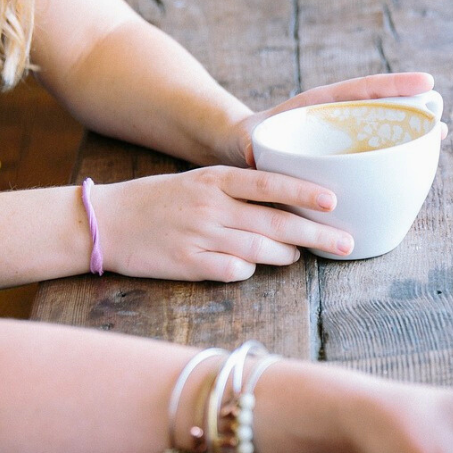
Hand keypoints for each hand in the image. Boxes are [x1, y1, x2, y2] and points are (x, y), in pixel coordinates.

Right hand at [96, 167, 354, 281]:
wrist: (106, 221)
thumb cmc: (159, 201)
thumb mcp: (199, 182)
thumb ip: (239, 191)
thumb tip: (287, 206)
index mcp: (215, 180)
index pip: (269, 184)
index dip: (304, 193)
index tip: (334, 200)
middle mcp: (211, 207)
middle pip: (275, 223)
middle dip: (316, 235)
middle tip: (346, 243)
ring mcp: (200, 237)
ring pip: (259, 250)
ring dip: (285, 256)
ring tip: (298, 256)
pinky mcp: (189, 265)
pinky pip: (233, 271)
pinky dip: (247, 270)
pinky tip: (250, 267)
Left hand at [222, 72, 436, 166]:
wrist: (243, 151)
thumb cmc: (246, 142)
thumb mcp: (248, 142)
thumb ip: (252, 147)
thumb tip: (254, 154)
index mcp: (317, 107)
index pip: (360, 90)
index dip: (393, 86)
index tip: (426, 83)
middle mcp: (336, 120)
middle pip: (380, 110)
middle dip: (412, 112)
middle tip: (440, 123)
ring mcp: (343, 139)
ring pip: (381, 134)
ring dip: (408, 138)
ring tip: (437, 138)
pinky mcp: (344, 160)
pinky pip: (371, 158)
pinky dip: (393, 163)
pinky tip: (413, 173)